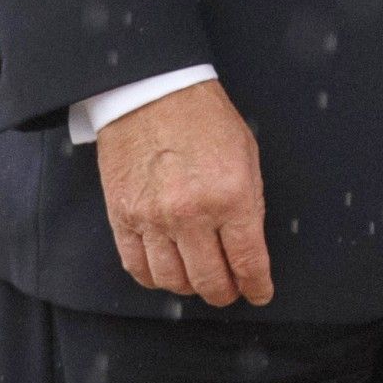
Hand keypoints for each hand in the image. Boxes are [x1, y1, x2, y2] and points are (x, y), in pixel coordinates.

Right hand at [96, 78, 272, 307]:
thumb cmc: (203, 117)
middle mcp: (191, 213)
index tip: (259, 292)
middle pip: (210, 281)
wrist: (152, 90)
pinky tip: (167, 271)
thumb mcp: (246, 154)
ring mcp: (153, 218)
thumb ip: (249, 204)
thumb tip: (249, 248)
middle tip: (230, 289)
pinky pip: (138, 267)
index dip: (257, 286)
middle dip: (226, 292)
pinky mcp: (123, 216)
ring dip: (191, 287)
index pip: (248, 262)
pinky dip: (154, 278)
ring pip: (173, 281)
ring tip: (199, 278)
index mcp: (231, 195)